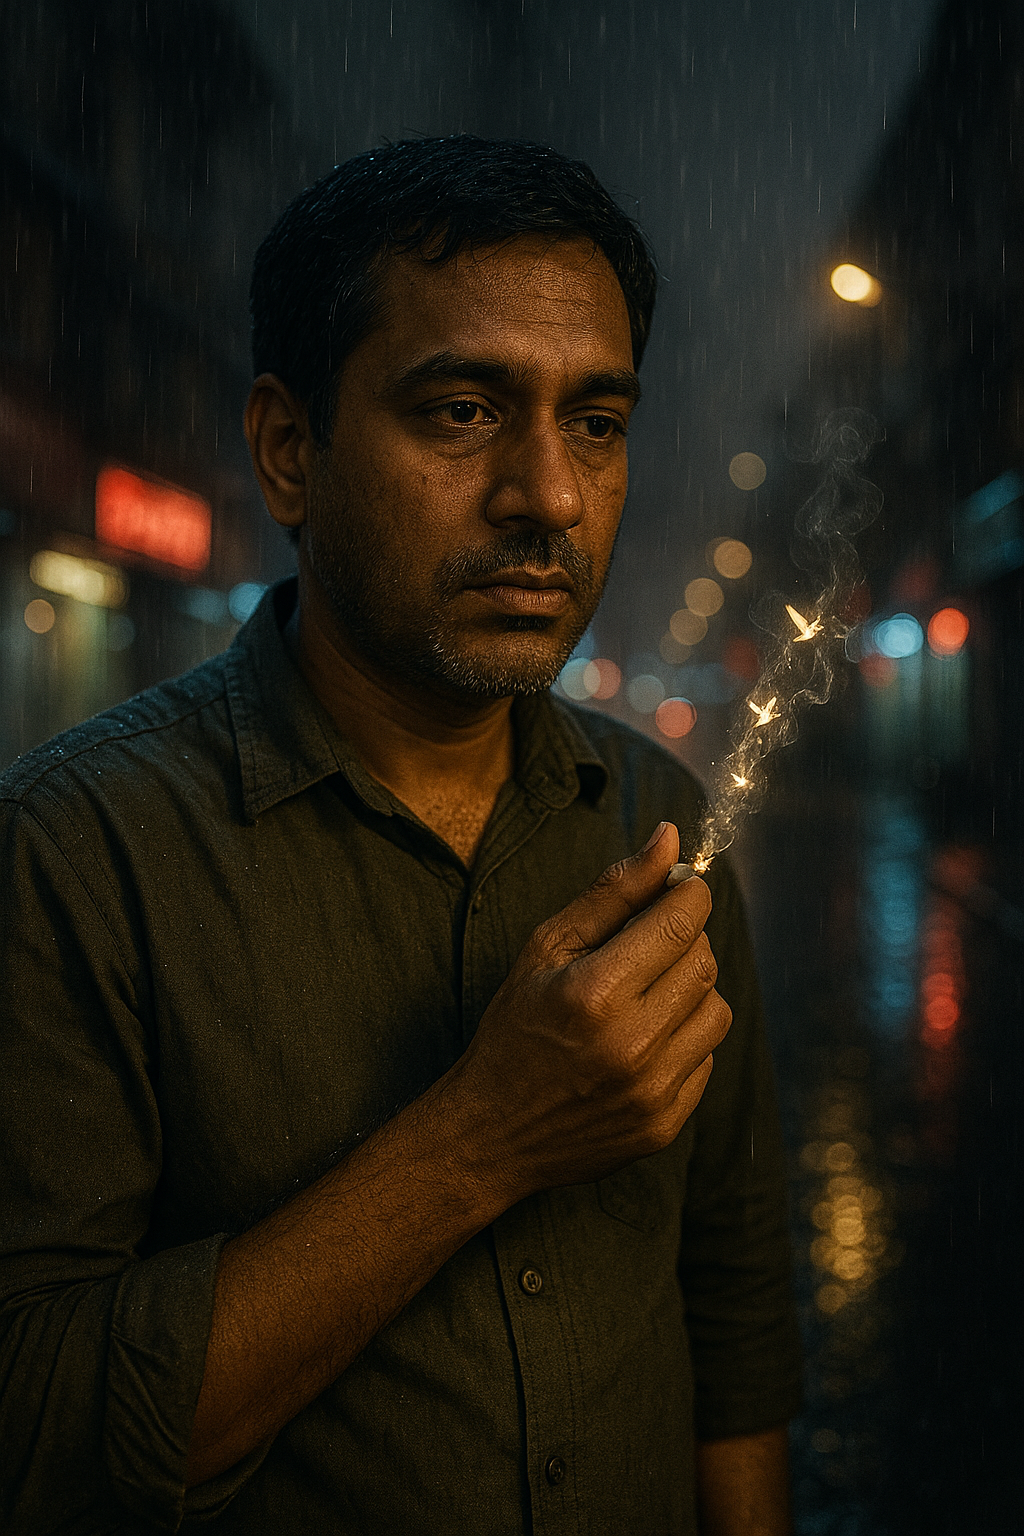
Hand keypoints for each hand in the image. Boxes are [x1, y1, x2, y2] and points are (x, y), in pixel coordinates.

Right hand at [454, 821, 731, 1201]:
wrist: (492, 1133)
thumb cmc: (514, 1029)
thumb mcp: (546, 948)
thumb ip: (613, 891)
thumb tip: (668, 839)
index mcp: (594, 992)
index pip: (680, 923)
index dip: (689, 895)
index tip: (678, 890)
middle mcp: (631, 1044)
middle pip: (704, 961)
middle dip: (684, 939)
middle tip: (646, 944)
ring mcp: (652, 1090)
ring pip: (716, 1009)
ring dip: (689, 990)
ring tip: (644, 994)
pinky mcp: (665, 1124)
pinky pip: (707, 1057)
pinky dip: (684, 1038)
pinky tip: (642, 1039)